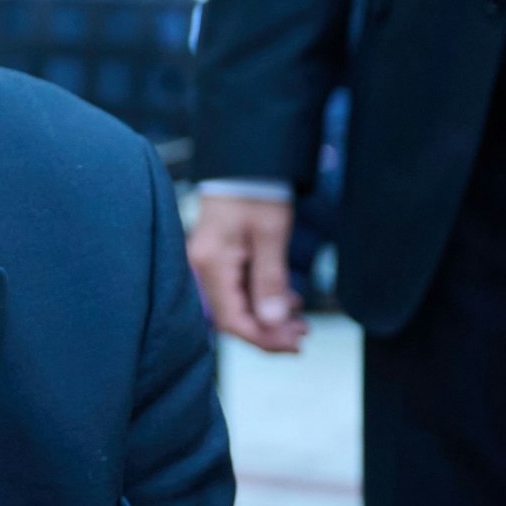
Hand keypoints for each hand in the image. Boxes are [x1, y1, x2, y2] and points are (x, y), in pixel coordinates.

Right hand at [188, 194, 308, 352]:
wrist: (244, 162)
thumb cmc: (255, 191)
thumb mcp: (270, 235)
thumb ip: (270, 281)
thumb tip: (273, 322)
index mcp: (212, 264)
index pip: (232, 319)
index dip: (263, 338)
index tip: (294, 344)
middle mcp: (203, 267)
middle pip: (232, 317)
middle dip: (268, 332)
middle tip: (303, 336)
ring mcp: (208, 263)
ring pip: (236, 306)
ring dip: (267, 319)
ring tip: (300, 322)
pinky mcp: (218, 258)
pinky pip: (237, 290)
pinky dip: (261, 301)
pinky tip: (285, 301)